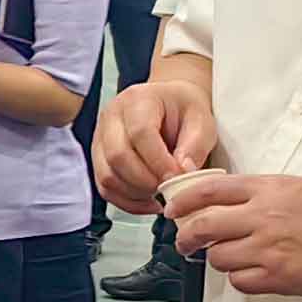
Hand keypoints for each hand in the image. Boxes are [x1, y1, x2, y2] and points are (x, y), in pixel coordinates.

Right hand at [92, 78, 219, 212]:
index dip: (158, 161)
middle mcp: (112, 116)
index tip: (177, 177)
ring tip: (161, 193)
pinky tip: (149, 201)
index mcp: (138, 100)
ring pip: (108, 175)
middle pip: (117, 156)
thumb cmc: (184, 110)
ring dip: (136, 193)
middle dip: (147, 181)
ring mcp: (101, 138)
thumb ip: (195, 146)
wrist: (171, 105)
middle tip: (171, 188)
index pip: (140, 133)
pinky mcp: (99, 159)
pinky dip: (127, 201)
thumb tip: (182, 173)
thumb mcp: (202, 121)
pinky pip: (105, 188)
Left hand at [163, 169, 301, 294]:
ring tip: (233, 256)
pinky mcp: (277, 278)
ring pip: (218, 257)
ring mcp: (268, 249)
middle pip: (203, 227)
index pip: (209, 191)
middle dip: (186, 236)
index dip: (183, 201)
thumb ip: (260, 192)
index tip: (173, 209)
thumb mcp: (298, 186)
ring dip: (219, 258)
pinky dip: (240, 278)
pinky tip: (254, 271)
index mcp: (267, 189)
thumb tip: (225, 201)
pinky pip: (239, 281)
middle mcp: (262, 217)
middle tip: (184, 241)